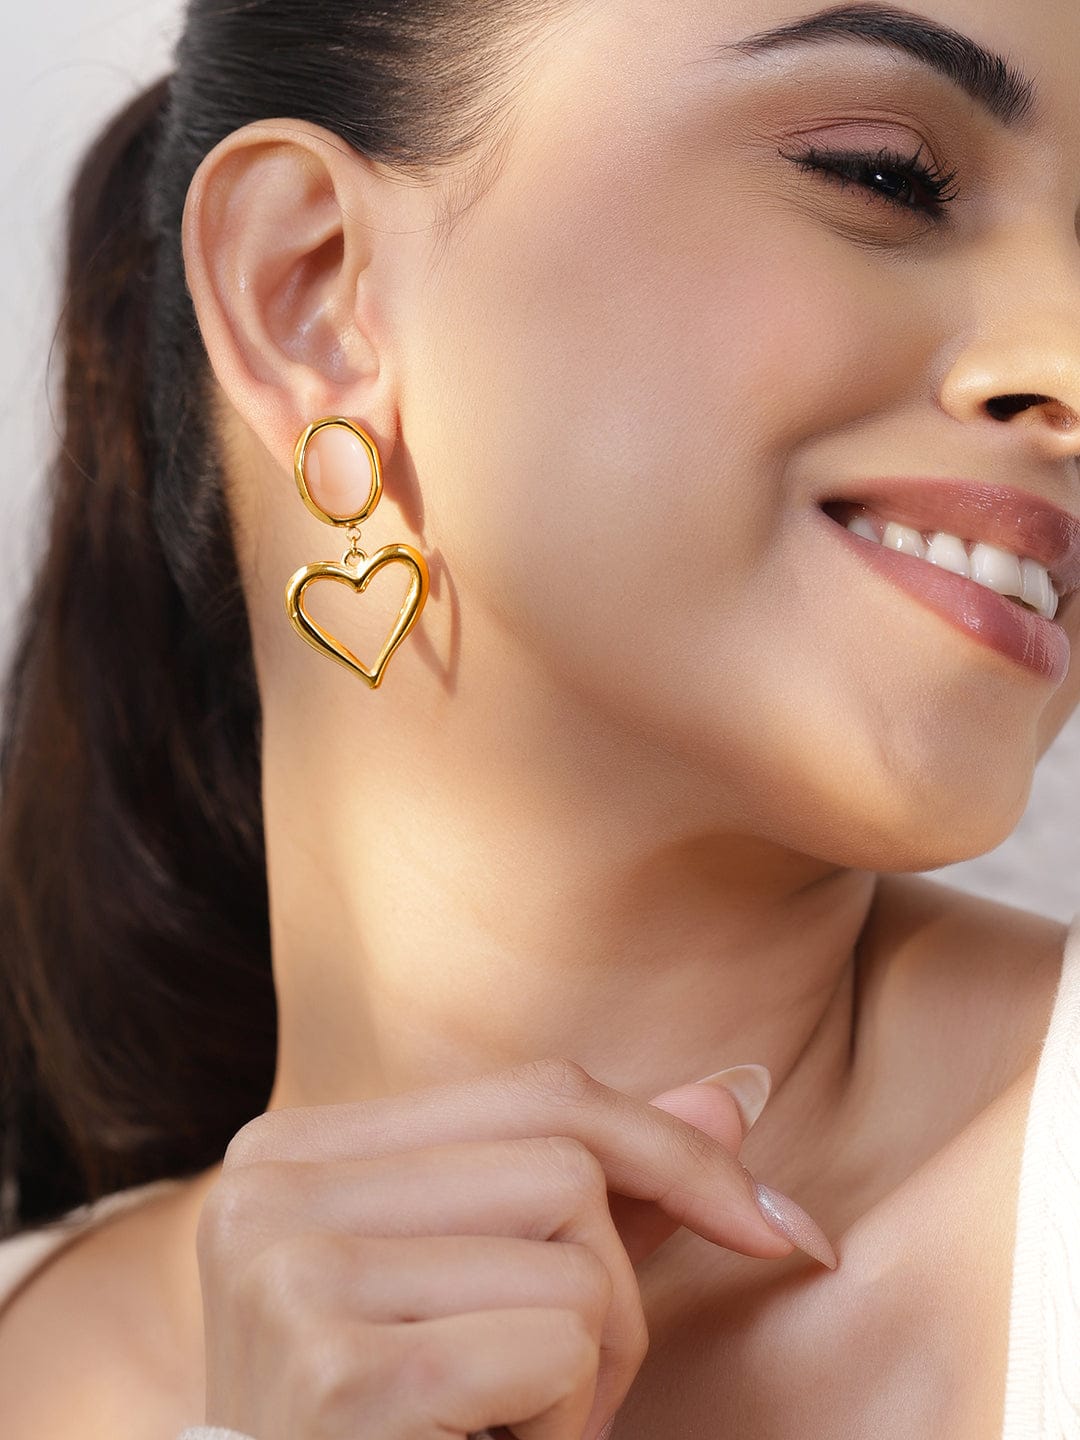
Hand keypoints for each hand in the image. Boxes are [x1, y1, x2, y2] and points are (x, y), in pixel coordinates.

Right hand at [195, 1058, 827, 1439]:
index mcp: (297, 1149)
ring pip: (574, 1257)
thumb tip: (727, 1099)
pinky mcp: (336, 1370)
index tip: (774, 1225)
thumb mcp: (487, 1291)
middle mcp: (269, 1188)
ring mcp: (290, 1273)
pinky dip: (564, 1424)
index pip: (536, 1093)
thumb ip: (597, 1189)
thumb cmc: (398, 1426)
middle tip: (574, 1394)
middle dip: (620, 1290)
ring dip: (594, 1372)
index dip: (671, 1150)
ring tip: (512, 1428)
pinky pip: (554, 1348)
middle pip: (566, 1164)